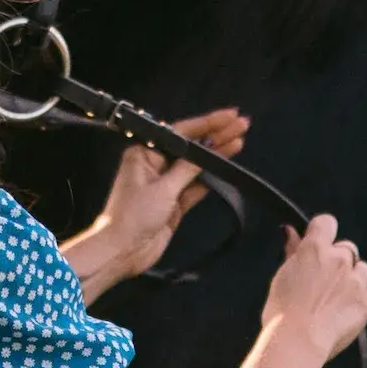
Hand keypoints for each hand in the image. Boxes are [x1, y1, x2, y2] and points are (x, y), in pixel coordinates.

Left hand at [95, 108, 249, 276]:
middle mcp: (155, 164)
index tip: (229, 115)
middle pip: (191, 146)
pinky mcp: (174, 203)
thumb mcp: (163, 189)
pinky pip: (196, 186)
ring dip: (218, 156)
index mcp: (145, 153)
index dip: (207, 123)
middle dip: (217, 135)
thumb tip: (206, 150)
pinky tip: (228, 167)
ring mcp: (166, 184)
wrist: (123, 252)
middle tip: (243, 124)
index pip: (180, 132)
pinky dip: (211, 178)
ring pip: (196, 166)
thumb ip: (187, 169)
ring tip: (241, 141)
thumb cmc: (135, 215)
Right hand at [261, 215, 366, 360]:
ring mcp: (355, 281)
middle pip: (347, 248)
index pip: (327, 222)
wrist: (298, 340)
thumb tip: (290, 230)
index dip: (322, 231)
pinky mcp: (366, 302)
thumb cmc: (283, 309)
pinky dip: (360, 297)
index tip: (318, 243)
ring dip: (353, 276)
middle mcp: (339, 260)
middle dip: (338, 259)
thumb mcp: (283, 274)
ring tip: (336, 295)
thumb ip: (292, 250)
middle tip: (324, 279)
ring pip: (362, 269)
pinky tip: (343, 308)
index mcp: (315, 248)